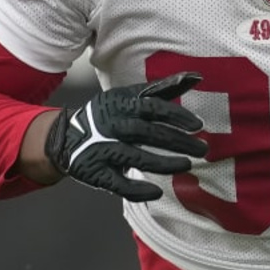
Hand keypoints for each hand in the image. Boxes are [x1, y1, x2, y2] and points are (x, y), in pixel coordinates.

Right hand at [44, 71, 206, 201]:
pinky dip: (137, 190)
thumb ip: (161, 90)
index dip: (177, 116)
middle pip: (149, 134)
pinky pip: (118, 184)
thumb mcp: (129, 98)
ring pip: (136, 158)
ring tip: (186, 165)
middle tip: (202, 149)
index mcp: (122, 105)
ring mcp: (103, 150)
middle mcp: (113, 125)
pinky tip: (156, 193)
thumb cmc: (108, 116)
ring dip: (164, 164)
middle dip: (178, 142)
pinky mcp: (96, 172)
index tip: (198, 125)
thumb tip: (196, 77)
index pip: (153, 108)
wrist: (66, 138)